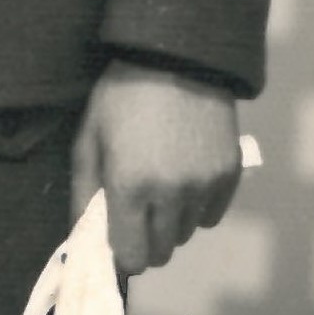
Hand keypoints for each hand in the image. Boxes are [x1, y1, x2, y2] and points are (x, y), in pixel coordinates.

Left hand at [70, 61, 241, 275]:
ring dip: (171, 221)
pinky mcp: (230, 174)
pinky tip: (186, 177)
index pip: (132, 257)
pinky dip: (198, 207)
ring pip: (186, 234)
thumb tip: (84, 238)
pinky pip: (212, 215)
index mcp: (130, 187)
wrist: (176, 57)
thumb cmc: (120, 98)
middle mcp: (171, 193)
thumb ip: (84, 195)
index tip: (118, 236)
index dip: (122, 253)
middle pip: (161, 253)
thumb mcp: (88, 141)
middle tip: (137, 210)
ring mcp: (205, 185)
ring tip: (162, 185)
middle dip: (145, 239)